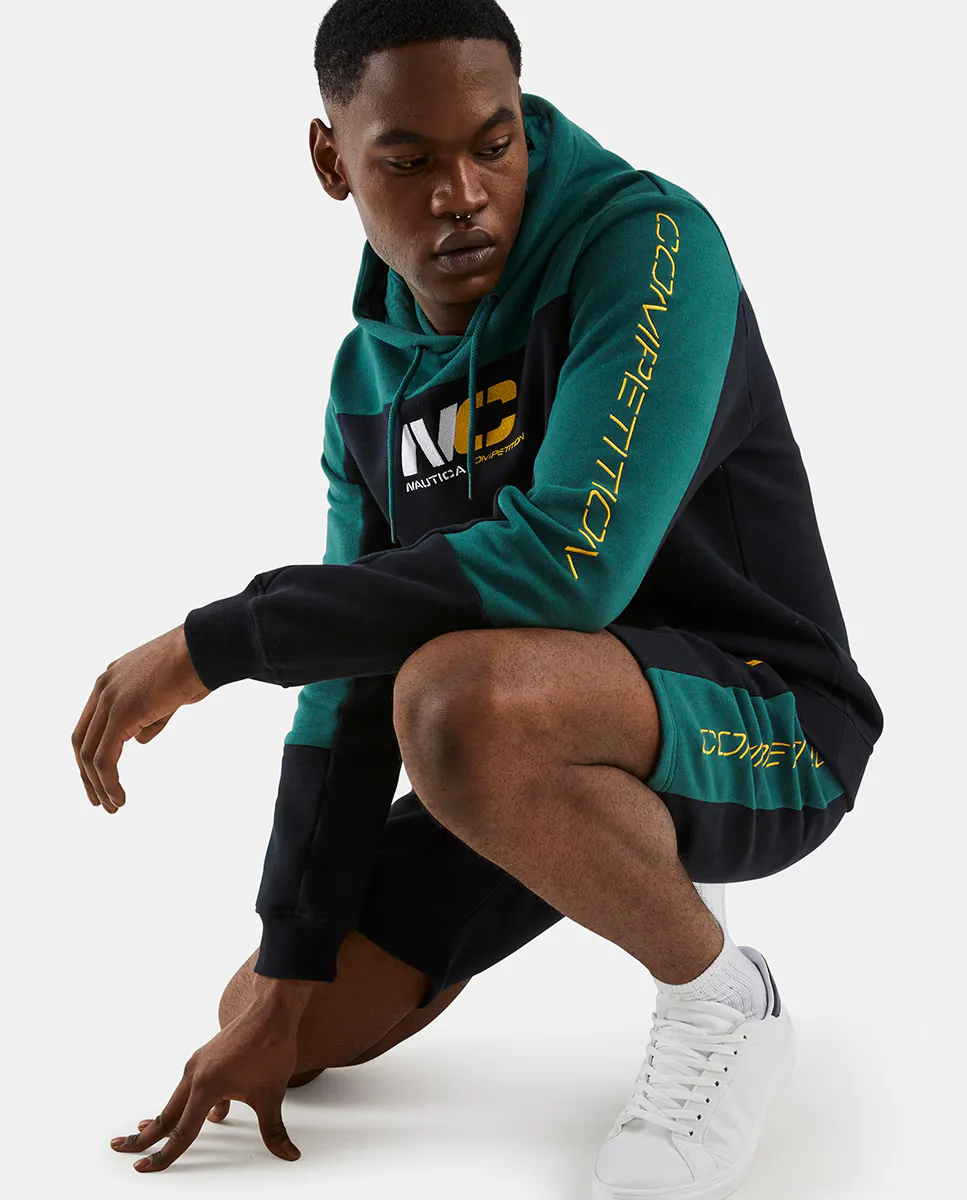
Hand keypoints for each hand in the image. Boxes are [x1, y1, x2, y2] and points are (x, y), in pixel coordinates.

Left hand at [73, 623, 210, 811]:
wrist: (206, 650)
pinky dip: (108, 782)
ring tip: (112, 805)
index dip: (91, 756)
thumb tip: (137, 740)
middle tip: (99, 801)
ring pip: (89, 753)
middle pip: (82, 740)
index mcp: (112, 680)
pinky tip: (119, 797)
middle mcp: (103, 688)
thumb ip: (149, 718)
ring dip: (98, 784)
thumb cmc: (196, 668)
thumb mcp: (167, 696)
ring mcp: (110, 699)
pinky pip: (105, 757)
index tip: (100, 780)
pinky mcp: (121, 714)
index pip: (90, 725)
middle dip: (87, 775)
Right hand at [109, 980, 313, 1171]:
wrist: (273, 1010)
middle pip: (167, 1114)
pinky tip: (212, 1113)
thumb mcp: (271, 1095)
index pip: (182, 1132)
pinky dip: (190, 1101)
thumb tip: (288, 1154)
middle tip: (119, 1146)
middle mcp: (195, 1074)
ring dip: (164, 1117)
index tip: (144, 1167)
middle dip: (144, 1135)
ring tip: (145, 1130)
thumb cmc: (272, 1048)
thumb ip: (274, 1131)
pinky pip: (193, 1085)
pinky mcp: (207, 1056)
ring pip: (177, 1098)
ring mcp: (199, 1063)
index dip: (164, 1156)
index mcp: (207, 1087)